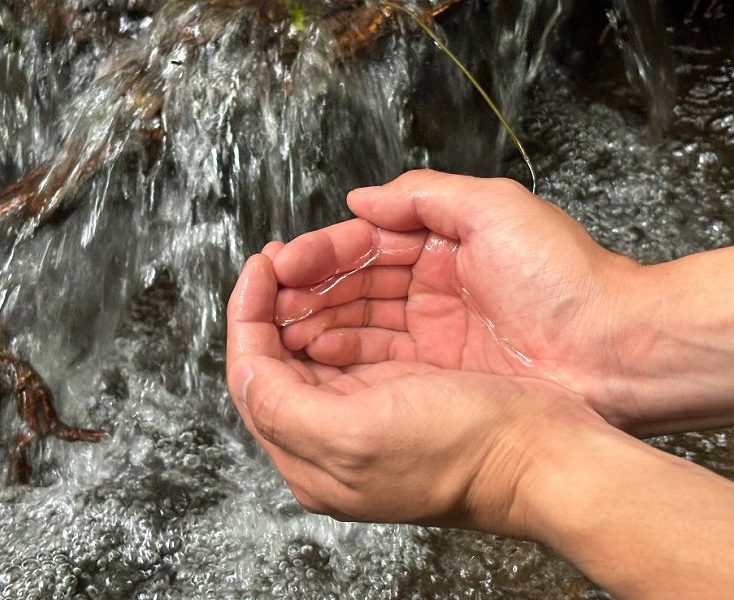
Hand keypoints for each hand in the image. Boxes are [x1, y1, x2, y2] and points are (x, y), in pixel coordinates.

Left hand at [226, 252, 599, 534]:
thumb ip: (281, 405)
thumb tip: (243, 368)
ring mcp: (364, 414)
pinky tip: (343, 290)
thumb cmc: (460, 448)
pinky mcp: (397, 393)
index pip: (252, 377)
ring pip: (312, 347)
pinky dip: (341, 311)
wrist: (540, 452)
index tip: (260, 267)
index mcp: (310, 458)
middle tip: (278, 260)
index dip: (247, 317)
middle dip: (272, 305)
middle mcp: (329, 440)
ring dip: (306, 302)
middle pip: (275, 362)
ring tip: (305, 266)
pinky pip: (351, 344)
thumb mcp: (353, 434)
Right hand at [269, 170, 640, 429]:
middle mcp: (432, 285)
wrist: (615, 353)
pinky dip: (342, 353)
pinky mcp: (437, 372)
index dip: (320, 252)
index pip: (365, 242)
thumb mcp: (496, 210)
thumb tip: (360, 198)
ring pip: (358, 320)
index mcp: (444, 241)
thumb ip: (424, 195)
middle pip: (354, 283)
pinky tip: (311, 351)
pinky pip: (376, 358)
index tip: (279, 263)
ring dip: (315, 321)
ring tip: (276, 328)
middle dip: (307, 289)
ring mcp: (433, 331)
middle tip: (266, 300)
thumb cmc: (567, 278)